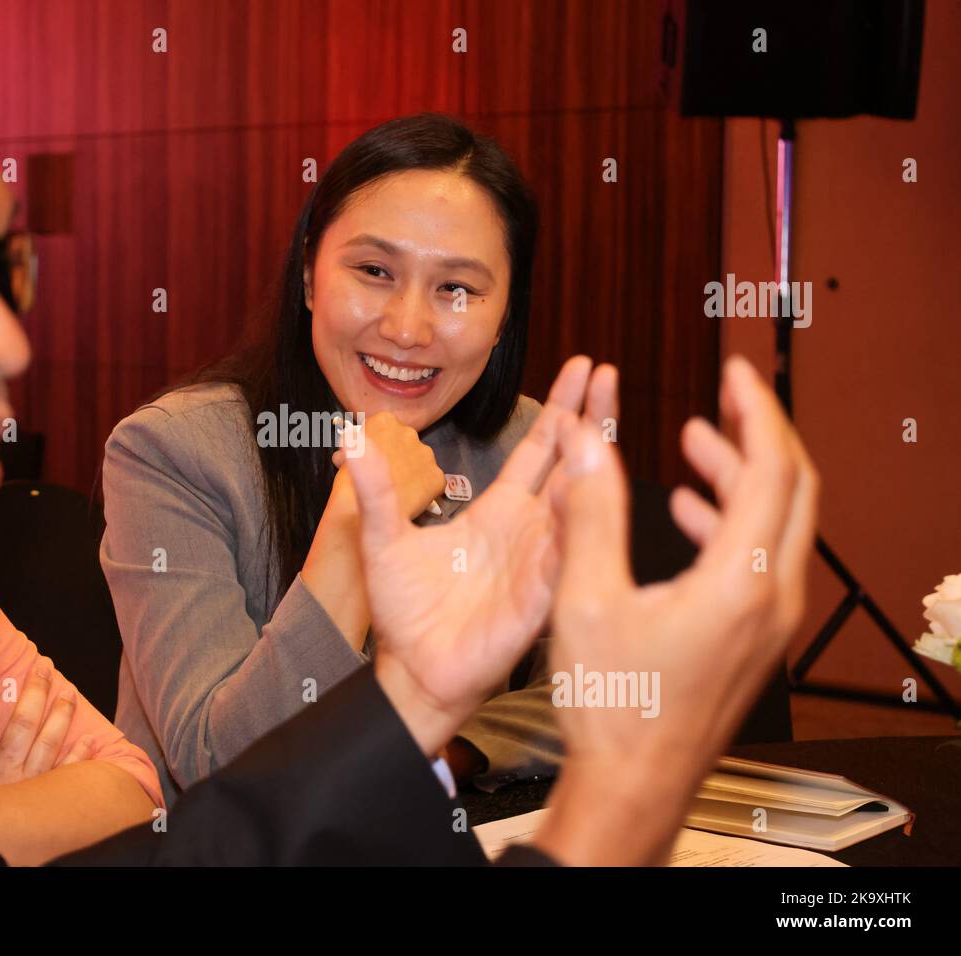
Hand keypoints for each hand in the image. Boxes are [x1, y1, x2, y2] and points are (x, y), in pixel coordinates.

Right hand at [0, 664, 94, 784]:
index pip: (15, 723)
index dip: (30, 693)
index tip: (38, 668)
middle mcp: (13, 775)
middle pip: (29, 726)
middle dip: (40, 694)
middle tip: (48, 670)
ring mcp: (33, 789)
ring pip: (49, 746)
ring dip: (62, 717)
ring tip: (69, 695)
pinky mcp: (49, 804)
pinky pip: (67, 776)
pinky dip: (80, 756)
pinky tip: (90, 739)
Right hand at [329, 411, 445, 521]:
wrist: (367, 511)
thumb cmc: (351, 484)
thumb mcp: (343, 456)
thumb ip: (353, 446)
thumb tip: (353, 449)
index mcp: (384, 421)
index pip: (382, 426)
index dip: (375, 442)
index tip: (370, 454)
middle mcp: (409, 432)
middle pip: (403, 441)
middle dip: (395, 454)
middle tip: (382, 474)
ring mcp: (426, 454)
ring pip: (419, 460)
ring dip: (409, 470)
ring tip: (395, 487)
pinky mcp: (436, 476)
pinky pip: (430, 481)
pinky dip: (421, 488)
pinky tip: (407, 497)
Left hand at [348, 355, 615, 755]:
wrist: (412, 669)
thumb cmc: (407, 609)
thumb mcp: (383, 538)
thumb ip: (376, 489)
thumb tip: (351, 435)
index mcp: (500, 512)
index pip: (540, 449)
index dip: (563, 408)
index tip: (585, 366)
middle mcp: (529, 532)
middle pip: (571, 466)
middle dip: (591, 419)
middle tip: (609, 372)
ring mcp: (538, 566)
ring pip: (575, 510)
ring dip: (587, 469)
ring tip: (596, 424)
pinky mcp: (535, 605)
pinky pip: (560, 566)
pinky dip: (571, 535)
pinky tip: (580, 501)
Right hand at [536, 356, 817, 864]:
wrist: (634, 785)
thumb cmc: (615, 706)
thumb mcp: (587, 600)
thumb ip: (590, 514)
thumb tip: (586, 443)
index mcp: (740, 582)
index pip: (773, 469)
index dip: (756, 411)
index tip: (737, 373)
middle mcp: (771, 599)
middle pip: (793, 491)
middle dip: (759, 435)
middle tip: (726, 397)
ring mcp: (769, 623)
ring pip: (779, 525)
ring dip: (743, 477)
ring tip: (695, 445)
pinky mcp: (754, 640)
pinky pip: (762, 559)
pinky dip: (733, 521)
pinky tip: (686, 513)